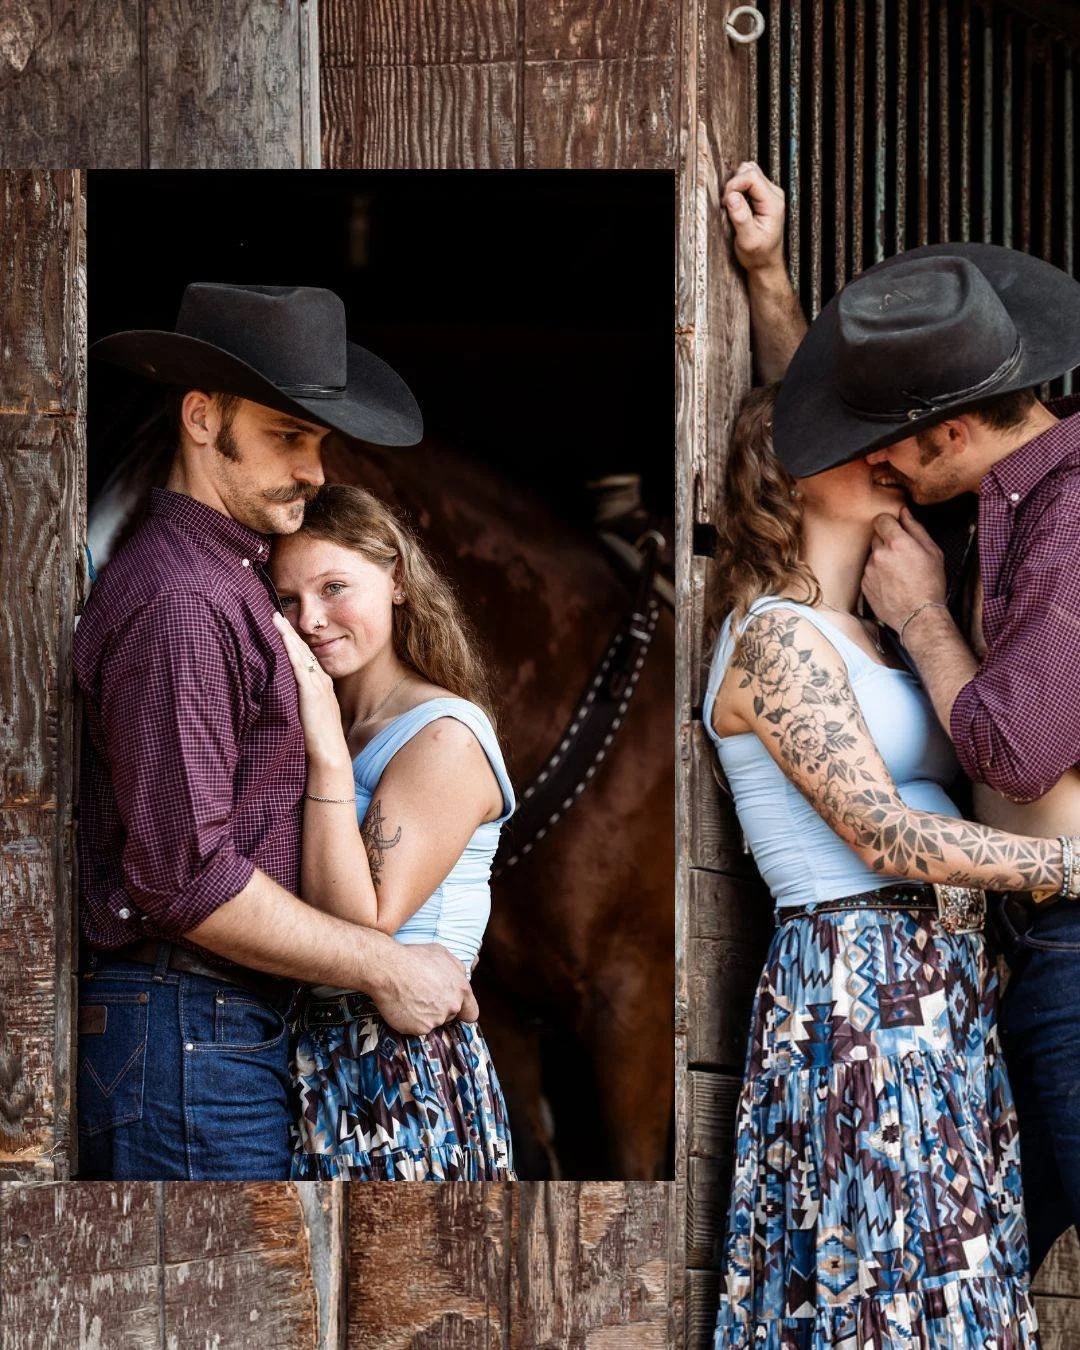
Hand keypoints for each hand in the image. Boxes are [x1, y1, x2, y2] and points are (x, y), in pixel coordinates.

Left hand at [271, 611, 350, 769]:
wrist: (329, 753)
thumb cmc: (318, 740)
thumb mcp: (310, 715)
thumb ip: (302, 702)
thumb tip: (285, 696)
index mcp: (322, 685)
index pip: (306, 657)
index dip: (293, 641)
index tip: (281, 627)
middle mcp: (322, 680)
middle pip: (303, 650)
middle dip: (289, 631)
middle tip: (274, 613)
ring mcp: (318, 684)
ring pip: (300, 653)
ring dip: (287, 634)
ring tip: (275, 618)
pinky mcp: (311, 691)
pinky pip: (299, 665)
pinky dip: (290, 649)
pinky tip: (282, 637)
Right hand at [371, 940, 478, 1033]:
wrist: (388, 968)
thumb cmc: (413, 957)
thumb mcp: (441, 953)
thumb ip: (457, 968)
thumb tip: (466, 974)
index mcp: (461, 989)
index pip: (471, 1012)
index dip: (463, 1011)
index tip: (455, 1010)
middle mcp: (452, 1006)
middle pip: (450, 1016)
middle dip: (440, 1009)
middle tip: (424, 996)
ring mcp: (436, 1019)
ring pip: (434, 1022)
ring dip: (425, 1014)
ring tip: (411, 998)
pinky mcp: (420, 1029)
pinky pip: (418, 1028)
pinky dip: (411, 1021)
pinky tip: (404, 1006)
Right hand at [724, 162, 785, 273]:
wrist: (766, 262)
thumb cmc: (758, 254)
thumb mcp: (748, 240)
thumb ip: (741, 217)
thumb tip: (732, 196)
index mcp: (773, 202)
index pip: (751, 176)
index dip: (734, 185)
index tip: (725, 203)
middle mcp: (774, 194)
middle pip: (750, 170)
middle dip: (734, 184)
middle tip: (728, 205)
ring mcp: (769, 193)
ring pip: (749, 173)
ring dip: (735, 185)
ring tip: (732, 205)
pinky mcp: (763, 196)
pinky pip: (748, 181)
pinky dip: (738, 188)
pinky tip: (736, 205)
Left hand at [861, 507, 946, 631]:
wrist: (918, 616)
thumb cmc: (930, 584)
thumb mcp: (933, 552)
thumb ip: (916, 528)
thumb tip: (904, 512)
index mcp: (897, 542)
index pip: (881, 519)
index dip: (889, 523)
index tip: (895, 529)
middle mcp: (879, 554)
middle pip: (876, 536)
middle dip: (887, 541)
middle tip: (902, 555)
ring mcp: (869, 569)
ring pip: (872, 554)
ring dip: (882, 558)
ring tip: (898, 573)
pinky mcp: (864, 583)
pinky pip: (869, 571)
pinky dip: (877, 573)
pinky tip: (891, 583)